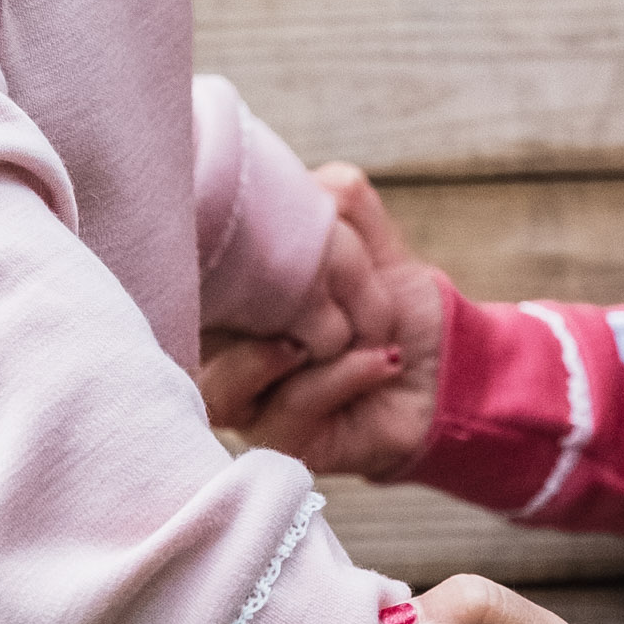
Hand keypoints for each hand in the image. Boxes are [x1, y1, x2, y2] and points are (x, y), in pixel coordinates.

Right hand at [200, 171, 446, 476]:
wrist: (442, 366)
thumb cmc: (389, 302)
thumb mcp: (362, 233)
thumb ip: (331, 196)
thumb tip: (298, 181)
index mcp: (223, 298)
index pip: (180, 283)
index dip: (205, 256)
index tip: (254, 230)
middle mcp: (216, 352)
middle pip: (190, 335)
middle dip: (259, 300)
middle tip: (317, 280)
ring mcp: (243, 402)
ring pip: (225, 383)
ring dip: (291, 349)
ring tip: (348, 331)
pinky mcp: (281, 441)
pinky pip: (292, 407)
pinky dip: (341, 376)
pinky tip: (381, 359)